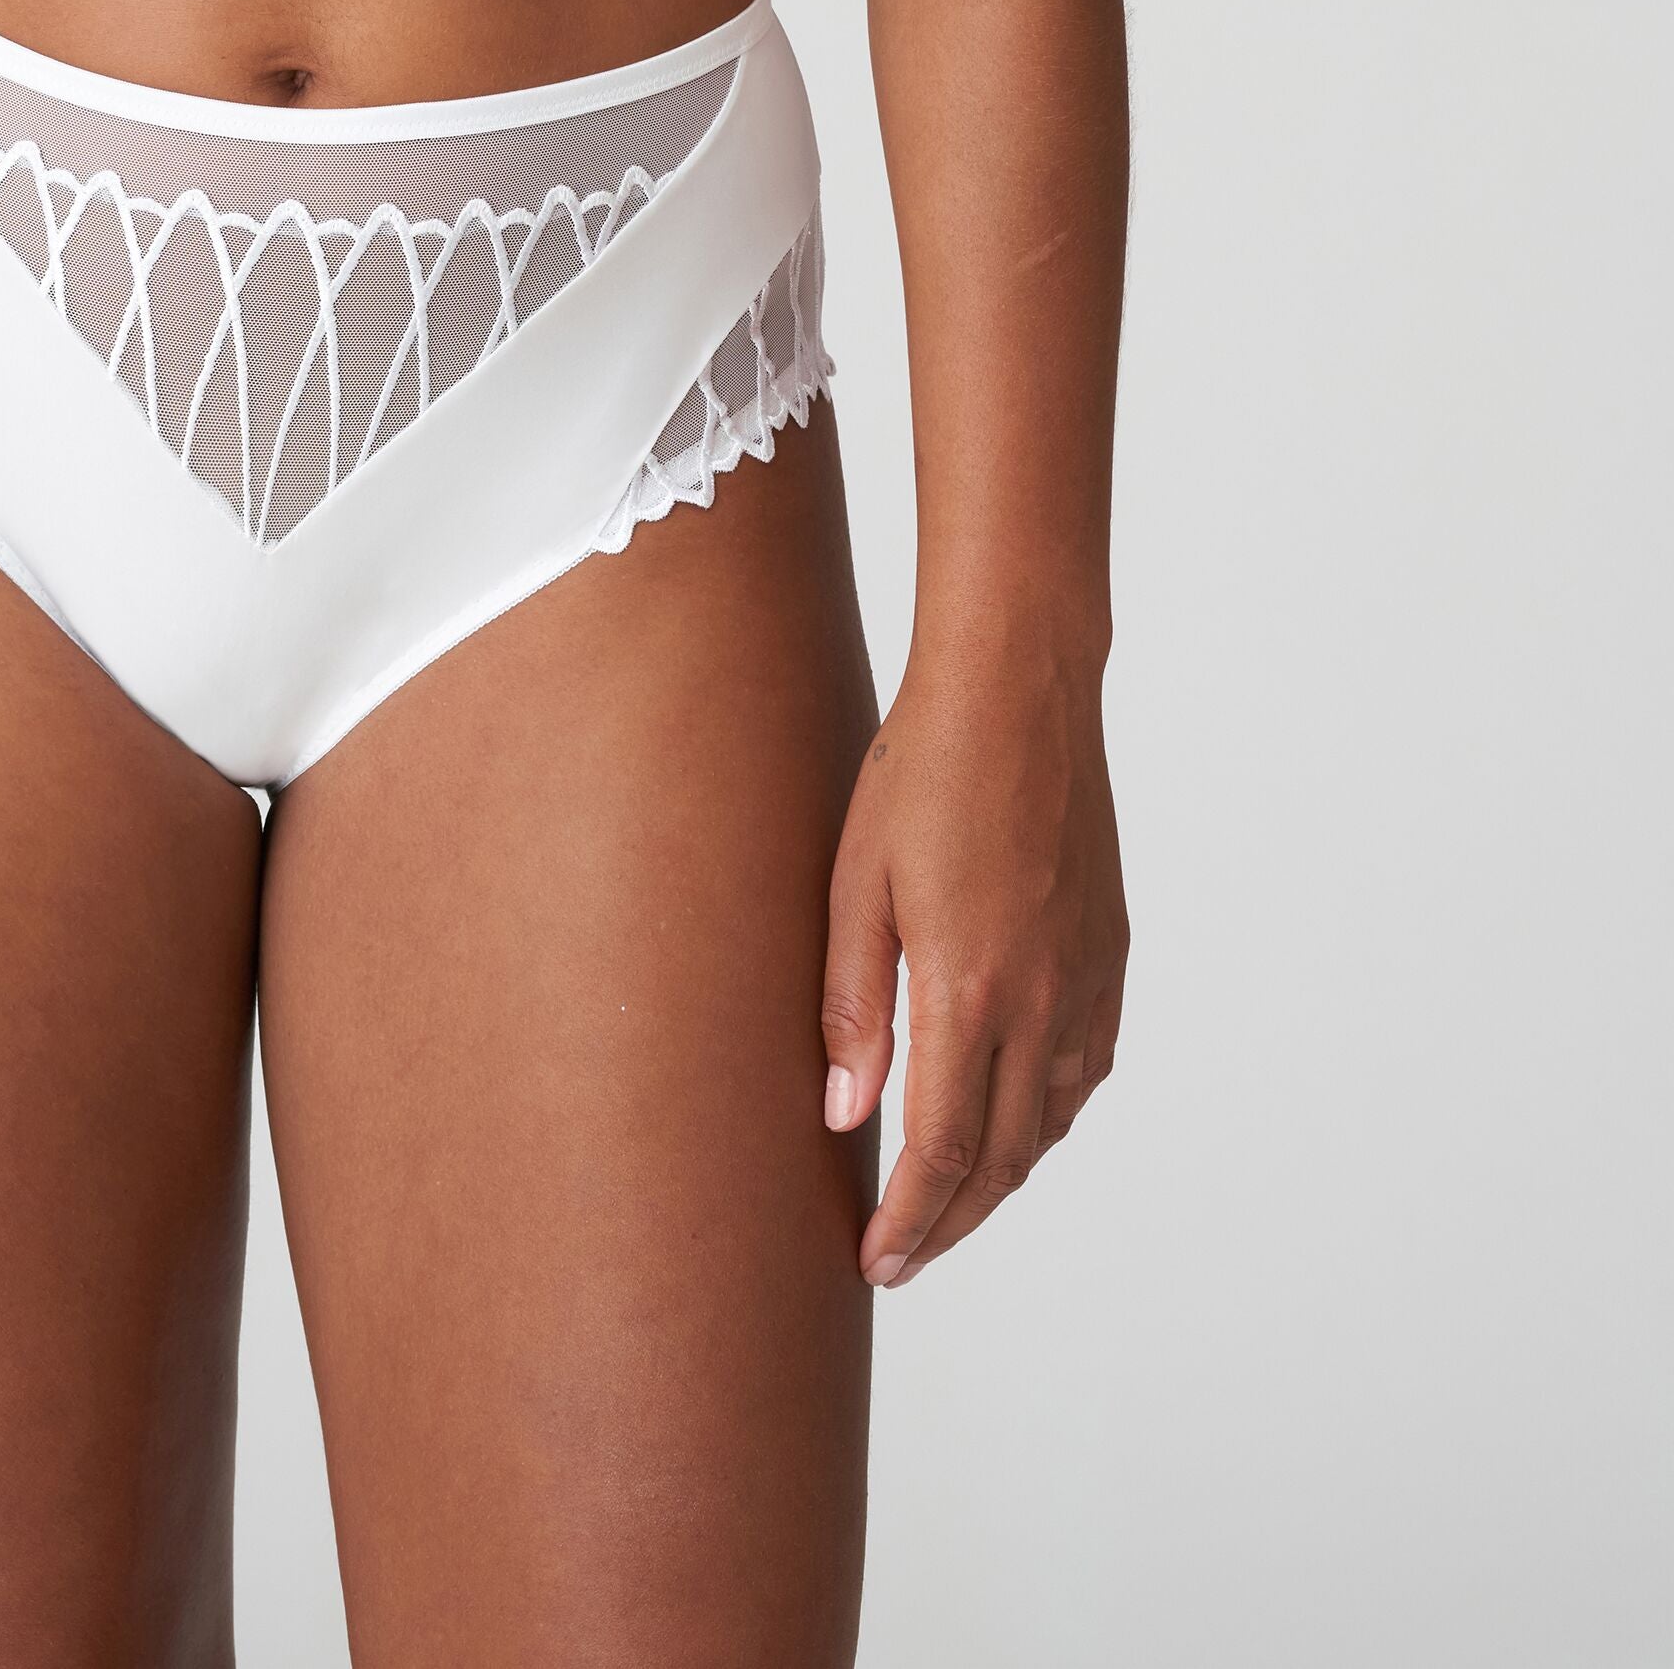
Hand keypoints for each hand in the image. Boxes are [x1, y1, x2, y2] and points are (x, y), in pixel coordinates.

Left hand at [819, 636, 1126, 1288]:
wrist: (1020, 691)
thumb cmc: (921, 771)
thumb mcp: (856, 883)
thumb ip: (852, 1005)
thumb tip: (844, 1115)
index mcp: (970, 990)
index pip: (942, 1153)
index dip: (910, 1223)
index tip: (877, 1264)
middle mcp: (1042, 1002)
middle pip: (1001, 1160)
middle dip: (951, 1223)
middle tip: (903, 1257)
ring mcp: (1086, 979)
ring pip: (1051, 1123)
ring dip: (1001, 1177)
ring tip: (948, 1201)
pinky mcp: (1110, 952)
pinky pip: (1087, 1069)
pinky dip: (1050, 1117)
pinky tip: (1018, 1119)